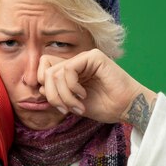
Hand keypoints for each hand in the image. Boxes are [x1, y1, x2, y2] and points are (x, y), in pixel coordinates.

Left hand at [37, 48, 155, 123]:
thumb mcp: (72, 104)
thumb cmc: (104, 107)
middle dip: (53, 95)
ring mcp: (84, 58)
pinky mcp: (93, 56)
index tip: (59, 107)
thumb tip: (40, 88)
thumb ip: (57, 95)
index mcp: (71, 73)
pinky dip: (71, 86)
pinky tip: (83, 95)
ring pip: (55, 72)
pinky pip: (68, 68)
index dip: (45, 89)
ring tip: (77, 106)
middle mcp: (76, 63)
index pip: (44, 71)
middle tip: (65, 109)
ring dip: (63, 95)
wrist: (126, 108)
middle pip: (47, 72)